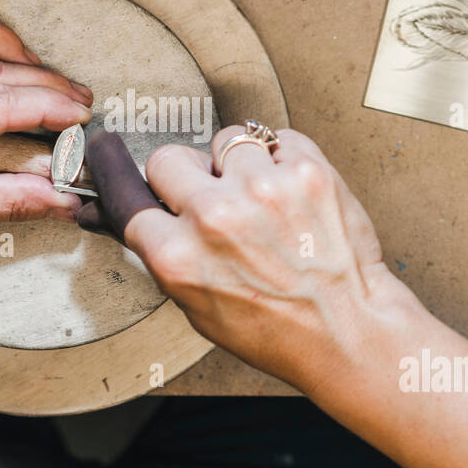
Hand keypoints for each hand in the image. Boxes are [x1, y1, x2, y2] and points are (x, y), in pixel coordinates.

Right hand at [86, 125, 399, 389]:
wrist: (348, 330)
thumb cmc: (277, 330)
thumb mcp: (198, 308)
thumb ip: (167, 257)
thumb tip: (135, 215)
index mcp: (179, 258)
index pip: (130, 198)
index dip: (131, 186)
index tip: (118, 161)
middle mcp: (215, 218)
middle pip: (167, 159)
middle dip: (183, 174)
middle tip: (208, 194)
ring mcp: (262, 189)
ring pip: (225, 140)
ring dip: (237, 163)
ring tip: (260, 196)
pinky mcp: (306, 170)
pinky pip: (276, 137)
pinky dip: (280, 157)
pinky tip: (289, 189)